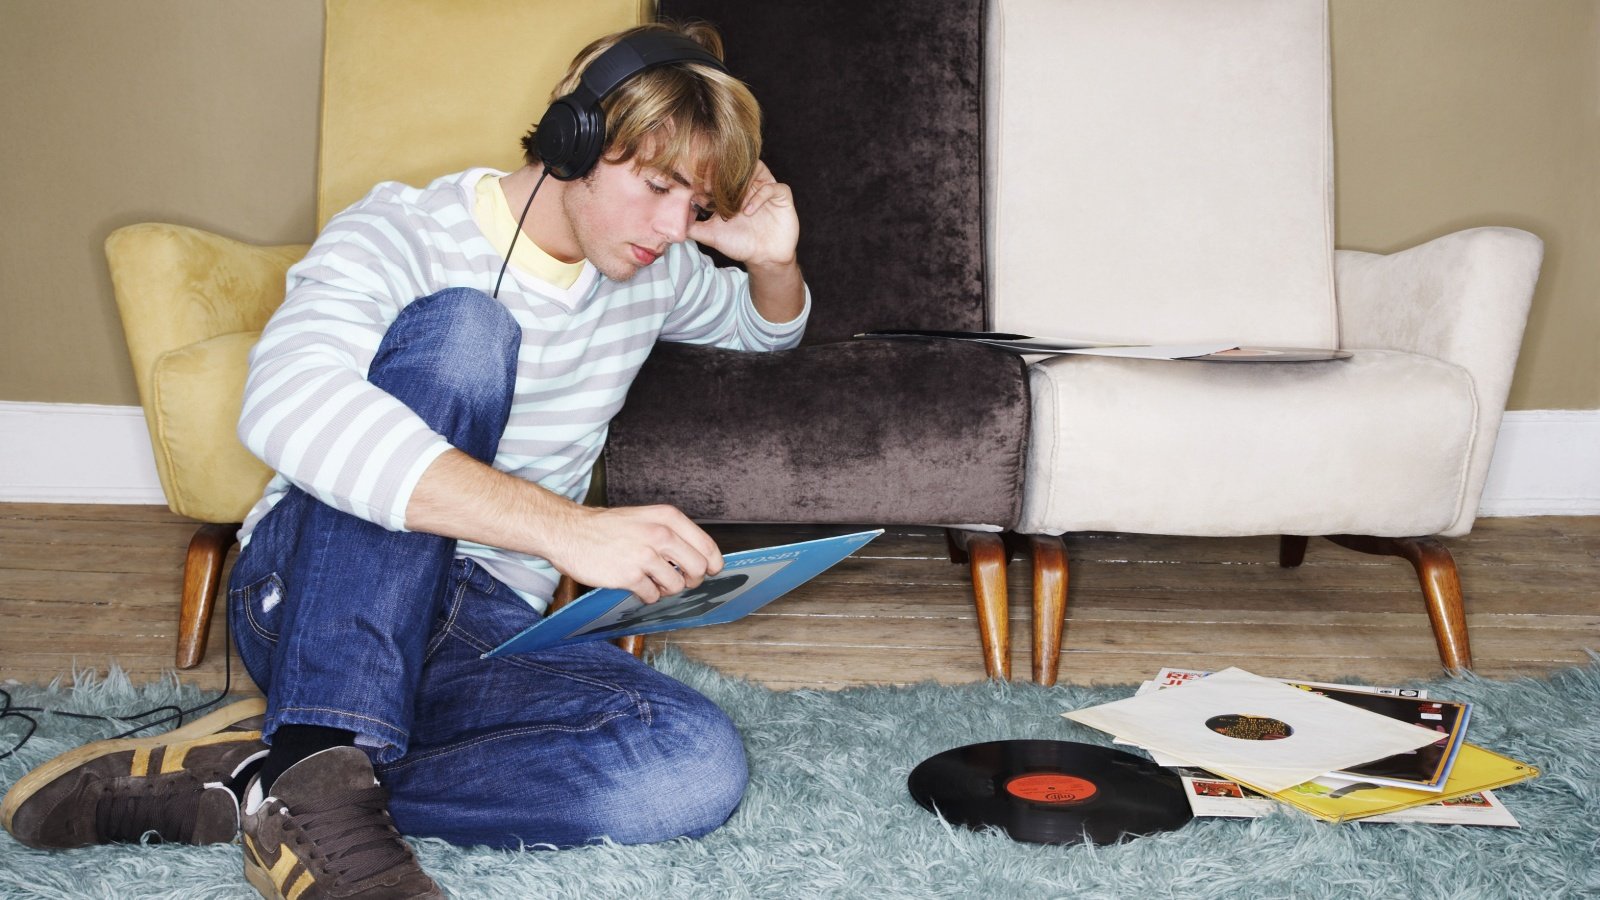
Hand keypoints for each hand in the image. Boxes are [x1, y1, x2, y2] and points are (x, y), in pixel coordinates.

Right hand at [543, 504, 723, 602]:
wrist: (568, 531)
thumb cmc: (606, 527)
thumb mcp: (645, 518)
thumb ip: (671, 534)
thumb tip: (698, 558)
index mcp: (667, 518)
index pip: (707, 547)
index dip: (712, 564)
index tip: (709, 571)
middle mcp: (660, 534)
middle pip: (698, 569)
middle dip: (691, 580)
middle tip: (678, 580)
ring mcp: (645, 555)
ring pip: (676, 586)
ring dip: (666, 589)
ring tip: (651, 581)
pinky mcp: (629, 576)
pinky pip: (652, 596)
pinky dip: (647, 596)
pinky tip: (636, 586)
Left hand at [688, 161, 798, 267]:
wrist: (764, 258)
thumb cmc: (739, 244)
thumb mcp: (711, 235)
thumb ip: (693, 227)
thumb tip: (672, 221)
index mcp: (732, 189)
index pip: (721, 173)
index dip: (709, 176)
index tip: (696, 182)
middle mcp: (749, 184)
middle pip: (739, 168)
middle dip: (725, 174)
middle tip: (712, 183)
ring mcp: (765, 187)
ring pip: (756, 171)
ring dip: (744, 183)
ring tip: (733, 198)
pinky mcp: (781, 195)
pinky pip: (772, 187)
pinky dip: (759, 196)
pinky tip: (748, 210)